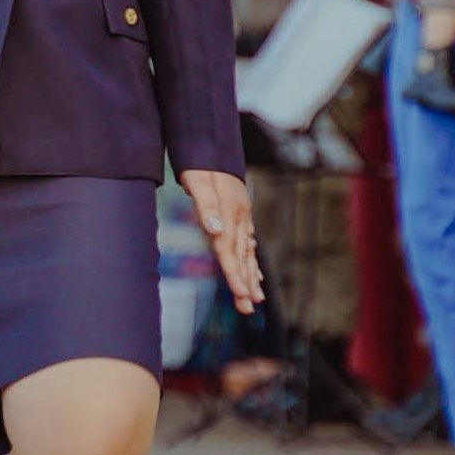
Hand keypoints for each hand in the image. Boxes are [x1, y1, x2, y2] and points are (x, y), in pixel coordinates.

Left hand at [181, 168, 261, 313]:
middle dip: (245, 284)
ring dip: (251, 277)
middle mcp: (239, 217)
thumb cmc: (200, 164)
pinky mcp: (241, 213)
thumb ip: (206, 206)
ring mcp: (242, 216)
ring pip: (247, 252)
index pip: (230, 250)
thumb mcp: (198, 181)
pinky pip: (248, 242)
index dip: (235, 274)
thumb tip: (215, 230)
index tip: (241, 295)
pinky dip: (251, 260)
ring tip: (256, 300)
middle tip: (249, 309)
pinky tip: (255, 273)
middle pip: (241, 257)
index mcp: (229, 213)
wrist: (212, 145)